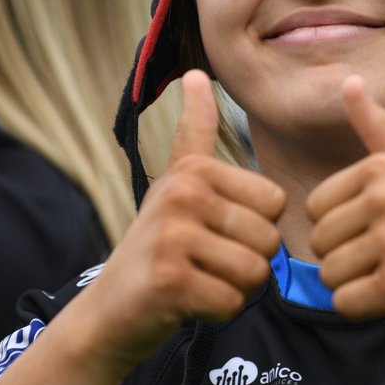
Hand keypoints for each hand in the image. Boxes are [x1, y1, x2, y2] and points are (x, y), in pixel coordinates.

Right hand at [78, 70, 284, 371]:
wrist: (109, 313)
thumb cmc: (158, 249)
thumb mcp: (177, 184)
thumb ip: (194, 133)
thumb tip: (196, 71)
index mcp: (194, 169)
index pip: (275, 204)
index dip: (256, 231)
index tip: (215, 235)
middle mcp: (182, 193)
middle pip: (270, 239)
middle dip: (247, 264)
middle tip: (204, 265)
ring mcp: (172, 235)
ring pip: (255, 273)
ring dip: (233, 290)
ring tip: (196, 281)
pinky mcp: (169, 279)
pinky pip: (232, 302)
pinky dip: (216, 313)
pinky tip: (185, 304)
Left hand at [308, 75, 384, 338]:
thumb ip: (379, 129)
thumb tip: (349, 81)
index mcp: (382, 168)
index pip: (316, 207)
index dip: (344, 226)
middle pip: (319, 242)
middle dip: (347, 258)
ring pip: (329, 275)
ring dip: (357, 285)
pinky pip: (344, 304)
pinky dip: (366, 310)